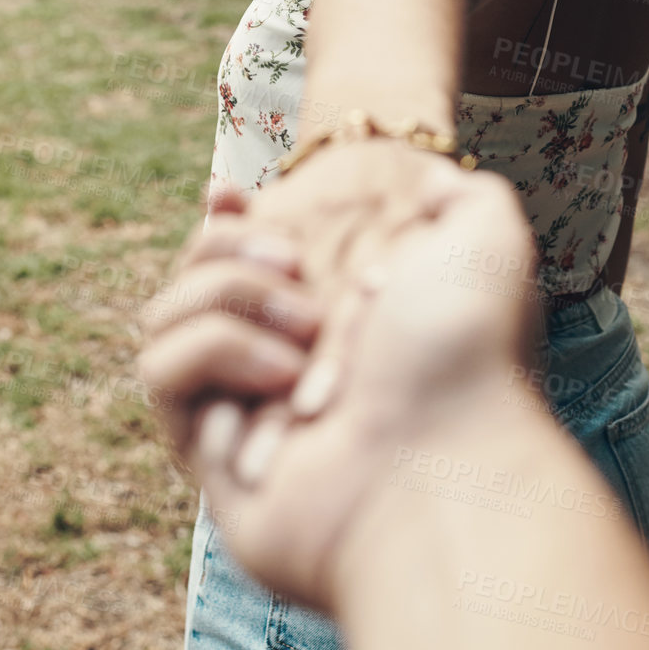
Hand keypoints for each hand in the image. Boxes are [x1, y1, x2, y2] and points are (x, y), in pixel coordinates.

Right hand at [142, 168, 544, 615]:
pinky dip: (213, 351)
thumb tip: (427, 180)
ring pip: (164, 312)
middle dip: (225, 246)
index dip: (224, 221)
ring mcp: (240, 402)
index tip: (228, 194)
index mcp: (336, 310)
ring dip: (227, 295)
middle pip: (192, 270)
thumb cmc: (466, 353)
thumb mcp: (487, 242)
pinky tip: (279, 378)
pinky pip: (160, 367)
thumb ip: (461, 195)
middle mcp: (282, 354)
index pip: (249, 253)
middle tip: (292, 260)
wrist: (442, 469)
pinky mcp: (203, 447)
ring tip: (306, 330)